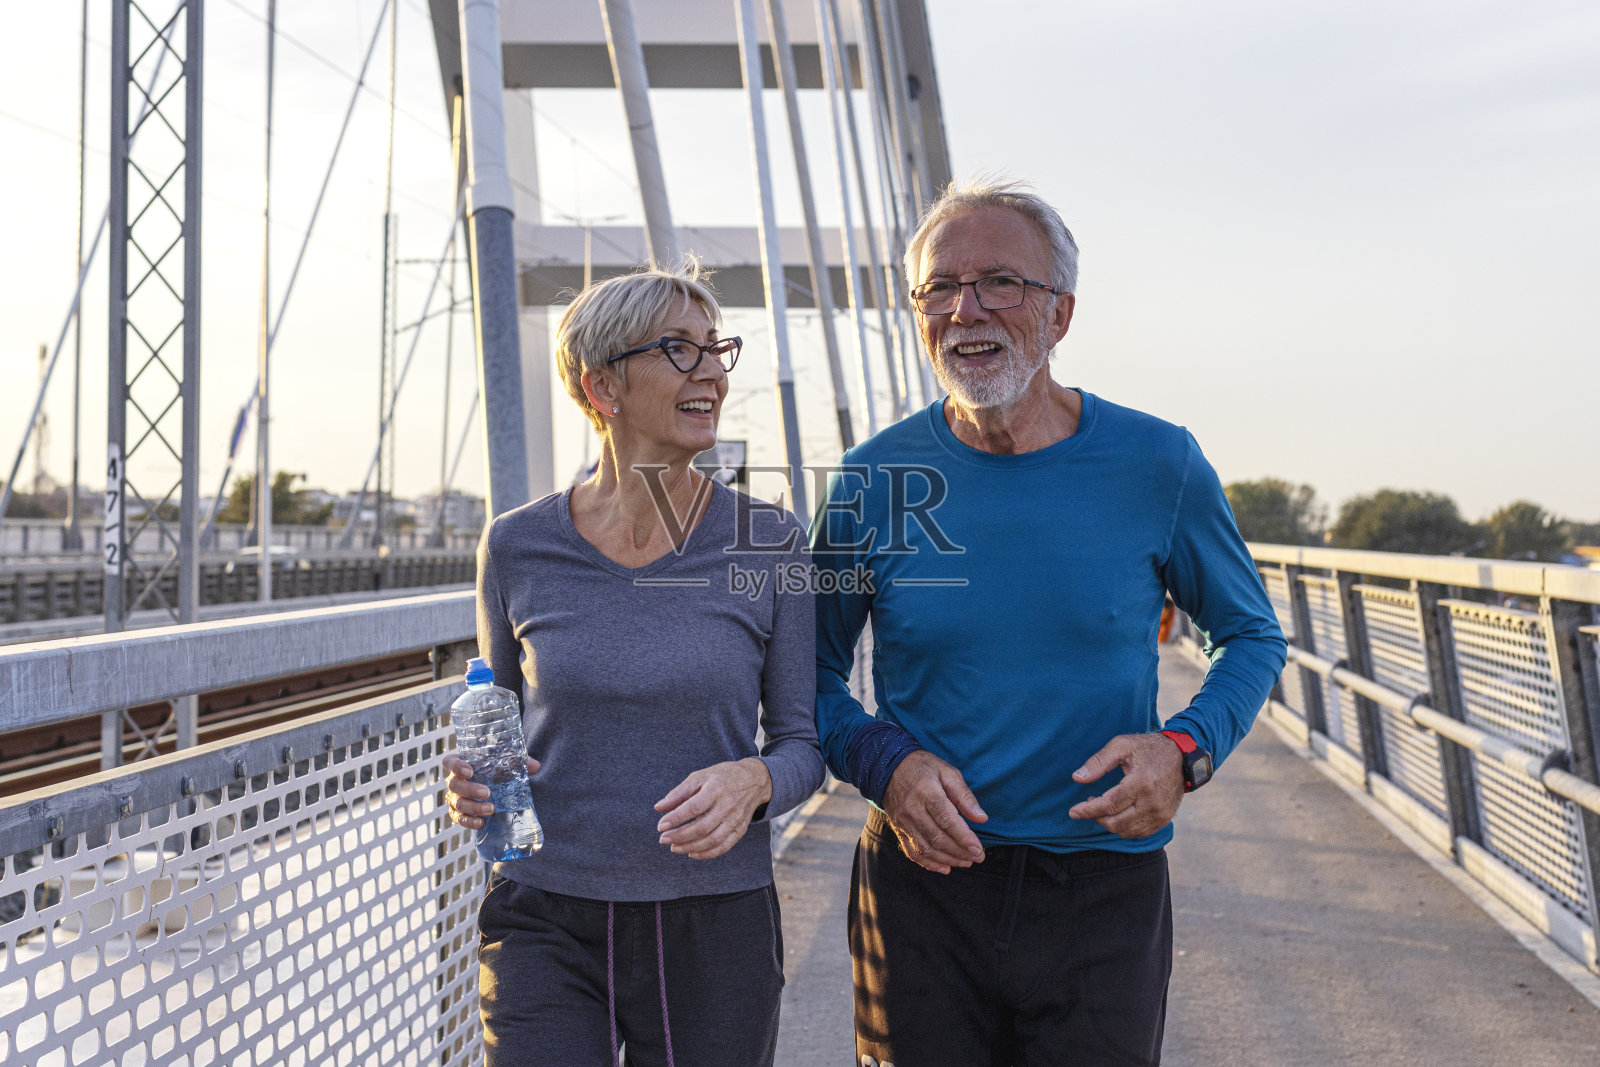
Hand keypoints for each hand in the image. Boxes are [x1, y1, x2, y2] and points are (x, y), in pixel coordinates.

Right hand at [442, 753, 540, 830]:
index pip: (450, 762)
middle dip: (470, 789)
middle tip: (487, 793)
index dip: (456, 766)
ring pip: (457, 803)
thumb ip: (519, 762)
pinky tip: (481, 823)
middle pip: (454, 784)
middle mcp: (454, 780)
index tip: (470, 771)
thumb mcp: (507, 764)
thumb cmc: (497, 770)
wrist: (496, 786)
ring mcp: (454, 798)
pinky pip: (458, 818)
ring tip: (491, 809)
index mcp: (461, 764)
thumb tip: (535, 766)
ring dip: (473, 807)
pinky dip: (468, 821)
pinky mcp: (458, 813)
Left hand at [655, 758, 772, 859]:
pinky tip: (691, 853)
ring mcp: (736, 819)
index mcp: (716, 788)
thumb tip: (659, 808)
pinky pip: (724, 846)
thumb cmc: (722, 777)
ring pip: (712, 840)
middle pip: (702, 827)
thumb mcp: (699, 777)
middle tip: (663, 839)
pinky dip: (706, 854)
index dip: (676, 818)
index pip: (694, 807)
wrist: (754, 780)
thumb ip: (678, 793)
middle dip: (680, 836)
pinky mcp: (741, 829)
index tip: (661, 825)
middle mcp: (728, 805)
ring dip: (690, 847)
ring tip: (674, 847)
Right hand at [881, 750, 988, 874]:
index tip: (979, 849)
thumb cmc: (924, 768)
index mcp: (927, 792)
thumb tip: (981, 818)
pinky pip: (912, 851)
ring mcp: (903, 822)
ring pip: (926, 848)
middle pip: (937, 837)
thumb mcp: (948, 772)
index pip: (947, 820)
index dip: (964, 837)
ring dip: (948, 859)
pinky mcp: (898, 829)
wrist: (888, 767)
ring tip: (966, 862)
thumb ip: (964, 795)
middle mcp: (912, 809)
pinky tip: (945, 867)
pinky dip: (929, 863)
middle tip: (978, 857)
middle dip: (960, 852)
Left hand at [1068, 733, 1183, 837]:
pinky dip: (1123, 828)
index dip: (1088, 810)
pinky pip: (1138, 833)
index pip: (1109, 805)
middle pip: (1115, 822)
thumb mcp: (1122, 745)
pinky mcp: (1164, 819)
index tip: (1073, 811)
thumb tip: (1077, 778)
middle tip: (1088, 804)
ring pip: (1125, 830)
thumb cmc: (1149, 748)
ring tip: (1102, 807)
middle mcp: (1152, 802)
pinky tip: (1117, 815)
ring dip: (1108, 823)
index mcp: (1141, 783)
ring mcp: (1160, 814)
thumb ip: (1099, 762)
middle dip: (1096, 817)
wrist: (1182, 756)